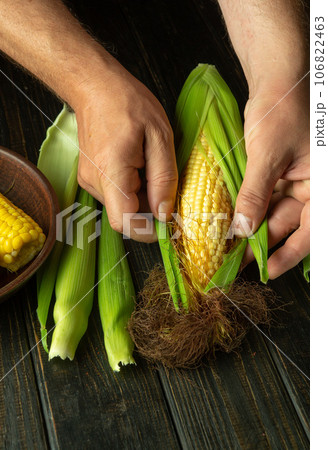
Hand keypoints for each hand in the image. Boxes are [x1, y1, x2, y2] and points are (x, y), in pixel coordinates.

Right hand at [74, 61, 177, 241]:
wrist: (95, 86)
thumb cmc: (129, 104)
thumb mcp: (160, 137)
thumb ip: (164, 178)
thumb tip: (164, 214)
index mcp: (112, 172)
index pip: (125, 223)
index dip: (148, 231)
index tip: (169, 223)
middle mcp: (95, 182)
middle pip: (125, 216)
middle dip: (151, 210)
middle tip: (168, 186)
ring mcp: (89, 180)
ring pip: (121, 206)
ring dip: (143, 198)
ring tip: (152, 167)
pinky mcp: (90, 176)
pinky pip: (116, 194)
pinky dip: (133, 189)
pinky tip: (140, 166)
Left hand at [237, 78, 309, 278]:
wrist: (275, 78)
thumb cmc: (283, 108)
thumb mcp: (268, 155)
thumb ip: (256, 194)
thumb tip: (244, 229)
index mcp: (321, 185)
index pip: (310, 230)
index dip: (290, 254)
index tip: (269, 270)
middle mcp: (310, 185)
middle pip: (288, 224)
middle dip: (263, 242)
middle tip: (238, 261)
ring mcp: (293, 179)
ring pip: (273, 212)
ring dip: (252, 227)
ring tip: (229, 245)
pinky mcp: (276, 172)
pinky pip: (263, 196)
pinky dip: (249, 208)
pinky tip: (232, 221)